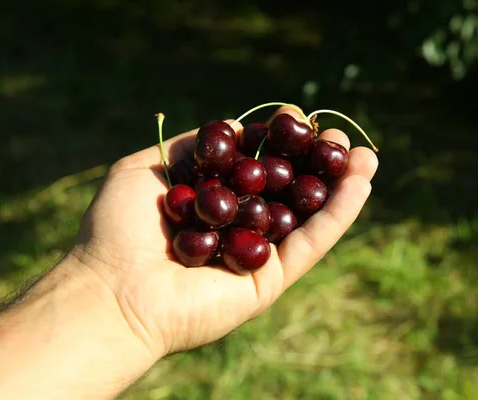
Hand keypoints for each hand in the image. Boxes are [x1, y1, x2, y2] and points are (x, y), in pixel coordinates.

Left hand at [72, 105, 378, 357]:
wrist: (112, 291)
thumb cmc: (117, 229)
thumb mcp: (146, 170)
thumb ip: (190, 147)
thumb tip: (231, 128)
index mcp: (212, 204)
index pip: (256, 168)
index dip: (278, 142)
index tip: (295, 115)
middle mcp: (238, 228)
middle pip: (287, 191)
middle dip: (315, 162)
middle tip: (337, 136)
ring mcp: (257, 255)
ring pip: (307, 216)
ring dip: (339, 185)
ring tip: (365, 156)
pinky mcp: (271, 279)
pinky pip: (312, 243)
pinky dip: (338, 214)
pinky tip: (360, 184)